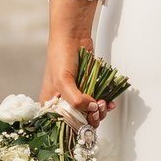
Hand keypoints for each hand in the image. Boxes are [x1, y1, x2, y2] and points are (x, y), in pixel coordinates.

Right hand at [42, 0, 106, 126]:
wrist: (74, 36)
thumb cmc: (60, 55)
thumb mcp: (63, 80)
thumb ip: (75, 99)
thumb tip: (92, 109)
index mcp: (51, 103)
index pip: (64, 124)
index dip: (77, 125)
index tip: (87, 119)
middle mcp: (63, 101)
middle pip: (79, 120)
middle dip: (91, 118)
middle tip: (98, 109)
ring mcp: (77, 94)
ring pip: (90, 113)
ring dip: (100, 112)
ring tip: (104, 104)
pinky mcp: (89, 88)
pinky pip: (98, 102)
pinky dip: (105, 104)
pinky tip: (109, 102)